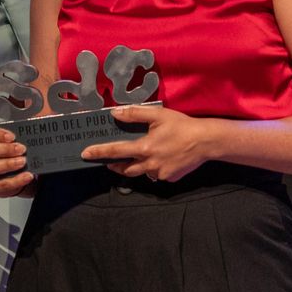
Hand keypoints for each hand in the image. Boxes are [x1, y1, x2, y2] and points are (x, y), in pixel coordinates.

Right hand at [0, 126, 36, 197]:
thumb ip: (15, 133)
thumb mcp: (13, 142)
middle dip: (4, 149)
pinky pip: (3, 184)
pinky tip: (28, 175)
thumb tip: (27, 120)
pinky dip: (17, 180)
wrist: (18, 176)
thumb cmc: (13, 156)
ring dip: (8, 163)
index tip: (12, 136)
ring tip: (23, 161)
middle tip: (21, 148)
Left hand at [81, 105, 211, 181]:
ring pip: (142, 173)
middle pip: (126, 169)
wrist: (207, 141)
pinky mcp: (171, 178)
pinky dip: (155, 169)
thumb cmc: (181, 126)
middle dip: (115, 166)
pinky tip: (162, 159)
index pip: (115, 151)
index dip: (99, 152)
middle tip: (109, 162)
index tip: (85, 155)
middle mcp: (150, 164)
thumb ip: (134, 114)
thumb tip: (114, 113)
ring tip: (137, 158)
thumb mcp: (157, 115)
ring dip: (136, 167)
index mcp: (144, 148)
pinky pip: (157, 175)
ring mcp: (161, 174)